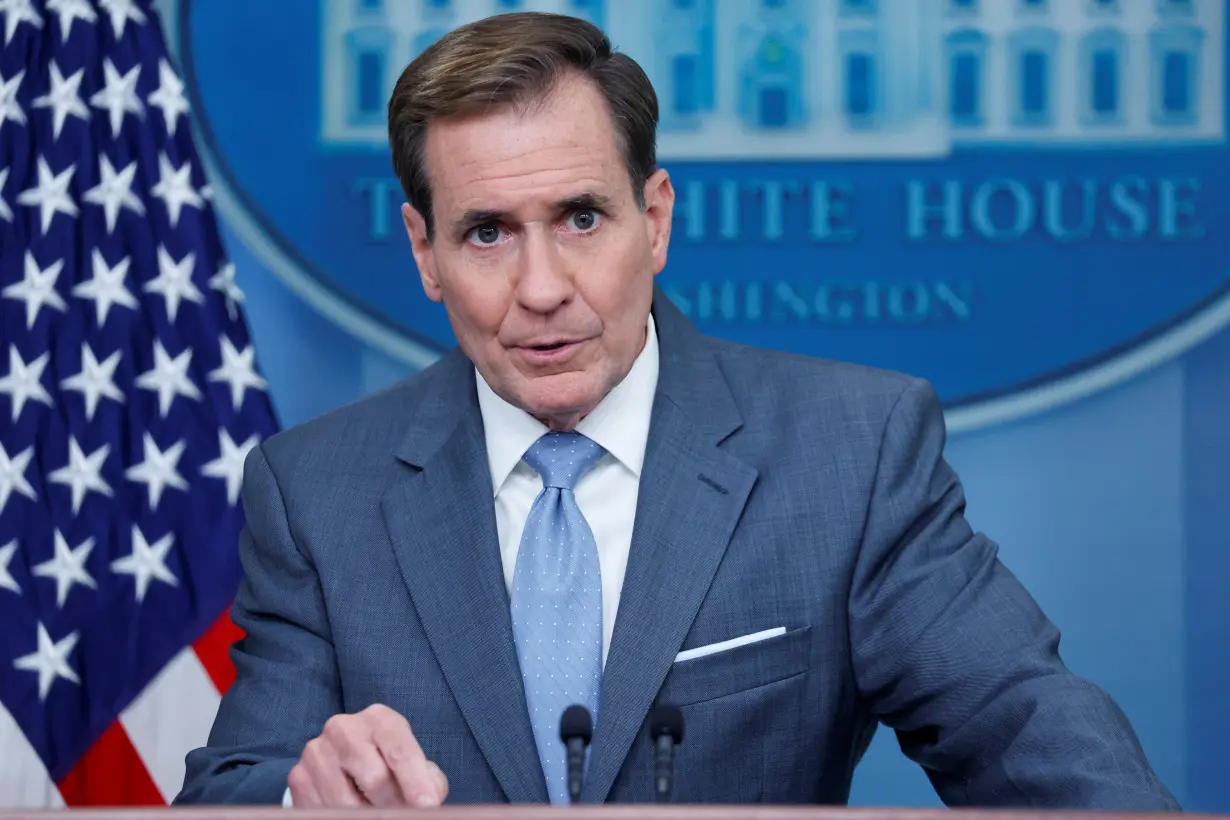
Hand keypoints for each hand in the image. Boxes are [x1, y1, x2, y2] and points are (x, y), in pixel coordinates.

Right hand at [287, 704, 448, 807]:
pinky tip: (355, 813)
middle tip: (403, 815)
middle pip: (374, 778)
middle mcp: (344, 728)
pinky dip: (344, 817)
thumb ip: (425, 778)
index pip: (400, 751)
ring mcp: (317, 751)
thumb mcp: (409, 762)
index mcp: (379, 719)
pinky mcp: (299, 776)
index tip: (427, 805)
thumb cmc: (387, 761)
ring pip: (347, 801)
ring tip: (380, 814)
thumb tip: (427, 800)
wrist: (343, 758)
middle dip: (394, 804)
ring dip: (368, 815)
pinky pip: (324, 809)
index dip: (416, 782)